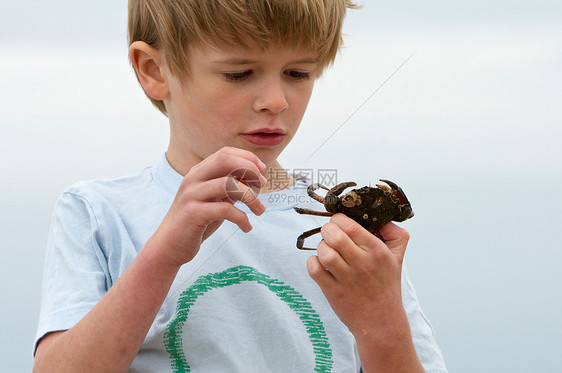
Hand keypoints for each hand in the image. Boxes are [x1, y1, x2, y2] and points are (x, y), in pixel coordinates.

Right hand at [152, 146, 266, 267]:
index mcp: (198, 172)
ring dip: (251, 197)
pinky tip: (247, 227)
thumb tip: (257, 179)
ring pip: (228, 184)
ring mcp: (191, 195)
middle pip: (224, 160)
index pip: (225, 153)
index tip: (262, 171)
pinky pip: (225, 210)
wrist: (169, 245)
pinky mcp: (193, 214)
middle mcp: (193, 179)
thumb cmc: (197, 221)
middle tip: (262, 184)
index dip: (247, 158)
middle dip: (249, 169)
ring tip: (260, 210)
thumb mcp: (216, 199)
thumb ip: (231, 187)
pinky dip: (242, 218)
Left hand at [306, 213, 409, 335]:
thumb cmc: (386, 287)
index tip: (339, 224)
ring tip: (327, 251)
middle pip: (334, 234)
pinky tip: (321, 265)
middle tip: (330, 236)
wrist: (381, 322)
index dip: (338, 220)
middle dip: (327, 231)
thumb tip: (383, 218)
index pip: (350, 225)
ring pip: (323, 251)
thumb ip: (396, 234)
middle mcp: (362, 263)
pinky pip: (314, 269)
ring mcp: (347, 278)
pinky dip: (313, 262)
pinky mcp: (333, 291)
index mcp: (377, 251)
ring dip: (321, 247)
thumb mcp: (397, 258)